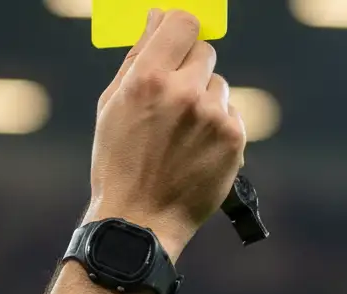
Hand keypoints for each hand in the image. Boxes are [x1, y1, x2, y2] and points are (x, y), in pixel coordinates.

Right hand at [87, 9, 247, 261]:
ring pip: (218, 85)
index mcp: (147, 79)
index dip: (180, 28)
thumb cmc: (118, 162)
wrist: (140, 220)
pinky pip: (230, 113)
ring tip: (180, 134)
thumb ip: (136, 57)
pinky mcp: (234, 138)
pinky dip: (216, 126)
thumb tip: (156, 18)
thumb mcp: (112, 106)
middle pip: (205, 51)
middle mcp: (183, 92)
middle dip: (190, 68)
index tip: (177, 38)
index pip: (182, 23)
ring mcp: (212, 116)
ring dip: (204, 100)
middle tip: (173, 98)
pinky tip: (195, 149)